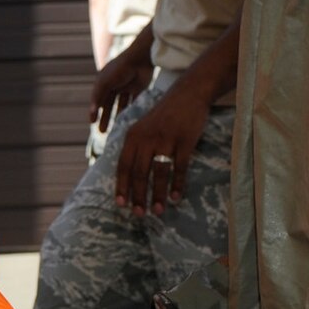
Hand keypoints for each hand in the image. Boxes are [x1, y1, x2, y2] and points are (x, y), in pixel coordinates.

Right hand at [89, 37, 154, 133]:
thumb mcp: (105, 82)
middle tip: (102, 131)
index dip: (94, 111)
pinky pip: (133, 102)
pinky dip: (131, 110)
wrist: (141, 58)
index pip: (97, 99)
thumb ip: (97, 97)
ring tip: (116, 129)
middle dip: (105, 117)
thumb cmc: (119, 69)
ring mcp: (126, 87)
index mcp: (103, 82)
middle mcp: (114, 85)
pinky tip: (129, 120)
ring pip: (120, 105)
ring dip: (118, 116)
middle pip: (108, 105)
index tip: (92, 122)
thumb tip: (91, 112)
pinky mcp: (138, 89)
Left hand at [113, 76, 209, 215]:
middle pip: (139, 173)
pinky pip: (179, 167)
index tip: (121, 205)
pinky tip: (175, 197)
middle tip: (139, 214)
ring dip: (157, 194)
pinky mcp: (184, 141)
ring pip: (158, 173)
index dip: (122, 187)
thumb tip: (128, 176)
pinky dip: (177, 184)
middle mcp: (146, 138)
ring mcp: (165, 139)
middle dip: (138, 196)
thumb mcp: (143, 128)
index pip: (123, 166)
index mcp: (133, 136)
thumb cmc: (164, 116)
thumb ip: (135, 148)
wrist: (188, 95)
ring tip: (157, 211)